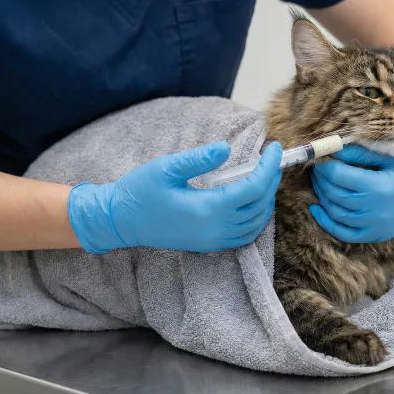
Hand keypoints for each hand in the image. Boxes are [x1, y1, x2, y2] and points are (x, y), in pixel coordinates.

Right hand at [68, 142, 282, 252]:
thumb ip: (198, 159)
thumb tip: (227, 148)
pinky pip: (244, 236)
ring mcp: (212, 240)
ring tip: (266, 177)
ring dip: (266, 200)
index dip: (269, 167)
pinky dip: (256, 219)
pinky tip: (253, 202)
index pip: (253, 188)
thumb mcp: (166, 168)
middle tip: (273, 159)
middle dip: (271, 181)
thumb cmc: (139, 192)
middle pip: (259, 205)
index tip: (274, 148)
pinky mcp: (208, 244)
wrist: (119, 221)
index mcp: (207, 209)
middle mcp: (215, 229)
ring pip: (256, 223)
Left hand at [309, 146, 393, 242]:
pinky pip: (344, 233)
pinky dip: (328, 222)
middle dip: (321, 179)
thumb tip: (332, 148)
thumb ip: (360, 152)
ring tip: (321, 182)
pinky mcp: (376, 235)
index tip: (320, 157)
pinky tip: (318, 208)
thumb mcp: (390, 155)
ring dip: (323, 197)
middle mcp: (376, 210)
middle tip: (318, 167)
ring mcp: (376, 226)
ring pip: (336, 213)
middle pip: (334, 194)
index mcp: (379, 187)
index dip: (325, 166)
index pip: (339, 176)